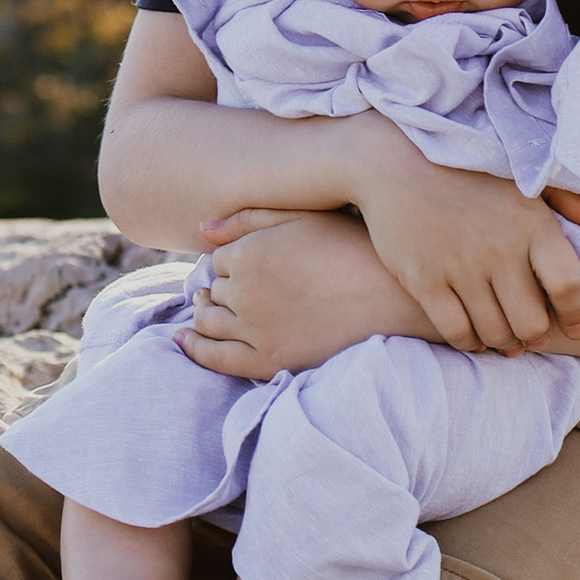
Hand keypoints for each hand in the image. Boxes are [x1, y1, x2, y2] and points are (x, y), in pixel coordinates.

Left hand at [186, 211, 434, 378]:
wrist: (395, 297)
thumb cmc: (355, 248)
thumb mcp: (304, 217)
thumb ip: (251, 219)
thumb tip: (202, 228)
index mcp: (250, 254)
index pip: (219, 259)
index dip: (230, 261)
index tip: (242, 264)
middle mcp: (244, 293)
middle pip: (214, 291)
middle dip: (217, 288)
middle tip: (224, 288)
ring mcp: (254, 330)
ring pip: (208, 322)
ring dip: (203, 314)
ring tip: (207, 309)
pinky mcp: (268, 362)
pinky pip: (216, 360)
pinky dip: (194, 350)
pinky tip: (184, 342)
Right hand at [347, 141, 579, 352]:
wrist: (394, 162)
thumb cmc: (466, 170)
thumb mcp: (520, 176)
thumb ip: (565, 199)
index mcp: (532, 224)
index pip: (569, 286)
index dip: (577, 315)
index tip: (576, 326)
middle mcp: (500, 250)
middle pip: (533, 322)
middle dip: (538, 336)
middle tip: (535, 335)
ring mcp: (461, 268)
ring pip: (496, 333)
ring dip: (506, 344)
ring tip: (508, 340)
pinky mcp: (425, 281)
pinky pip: (456, 332)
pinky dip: (471, 342)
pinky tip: (475, 336)